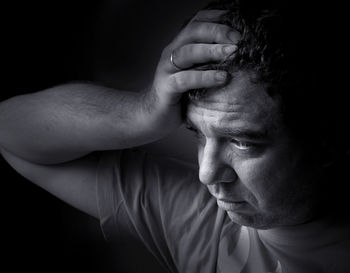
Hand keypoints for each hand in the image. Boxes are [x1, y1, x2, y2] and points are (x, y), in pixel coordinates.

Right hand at [143, 9, 239, 136]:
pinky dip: (204, 77)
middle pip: (193, 32)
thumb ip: (210, 63)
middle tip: (238, 38)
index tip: (237, 20)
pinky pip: (185, 79)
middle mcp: (171, 53)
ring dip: (212, 50)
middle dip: (217, 31)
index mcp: (180, 46)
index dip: (215, 17)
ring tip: (232, 52)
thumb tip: (239, 57)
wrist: (153, 116)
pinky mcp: (166, 87)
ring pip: (188, 52)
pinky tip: (222, 78)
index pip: (196, 22)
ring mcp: (167, 69)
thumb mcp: (195, 74)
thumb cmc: (179, 95)